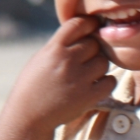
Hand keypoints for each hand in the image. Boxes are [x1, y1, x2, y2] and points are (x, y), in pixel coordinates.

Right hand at [2, 15, 114, 133]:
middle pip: (94, 43)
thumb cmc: (34, 85)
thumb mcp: (41, 58)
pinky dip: (106, 82)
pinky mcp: (88, 97)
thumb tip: (85, 32)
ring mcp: (79, 79)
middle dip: (92, 50)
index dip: (89, 24)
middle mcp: (67, 61)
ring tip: (87, 74)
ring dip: (99, 66)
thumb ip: (61, 45)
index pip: (78, 24)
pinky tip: (96, 85)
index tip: (93, 27)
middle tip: (84, 60)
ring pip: (103, 62)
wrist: (29, 116)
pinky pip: (110, 81)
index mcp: (53, 49)